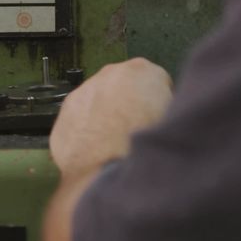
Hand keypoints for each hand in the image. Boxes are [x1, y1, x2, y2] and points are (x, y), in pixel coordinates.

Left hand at [49, 57, 173, 178]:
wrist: (105, 169)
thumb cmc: (142, 146)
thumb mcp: (171, 122)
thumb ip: (165, 108)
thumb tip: (161, 113)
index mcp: (144, 71)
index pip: (157, 82)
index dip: (159, 103)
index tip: (157, 119)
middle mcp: (113, 73)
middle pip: (125, 85)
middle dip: (130, 104)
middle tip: (135, 130)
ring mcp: (86, 88)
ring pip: (101, 97)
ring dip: (107, 114)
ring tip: (114, 142)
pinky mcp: (68, 107)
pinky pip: (82, 113)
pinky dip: (88, 126)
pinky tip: (96, 147)